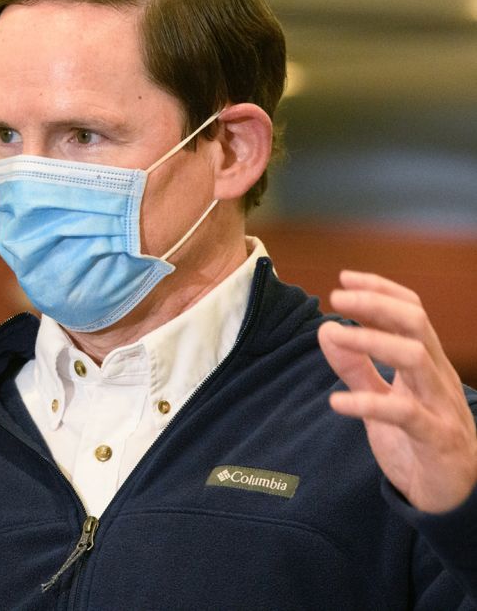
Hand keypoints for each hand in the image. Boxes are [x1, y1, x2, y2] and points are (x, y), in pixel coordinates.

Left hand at [318, 270, 476, 513]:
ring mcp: (441, 406)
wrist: (451, 498)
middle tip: (335, 298)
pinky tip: (336, 402)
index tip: (344, 278)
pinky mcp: (437, 439)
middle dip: (376, 304)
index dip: (381, 290)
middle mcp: (438, 377)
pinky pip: (404, 414)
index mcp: (428, 362)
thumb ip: (356, 368)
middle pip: (416, 324)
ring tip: (333, 333)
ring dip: (372, 341)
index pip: (412, 311)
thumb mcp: (379, 399)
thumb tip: (326, 330)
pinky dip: (368, 403)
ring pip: (415, 358)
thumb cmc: (416, 442)